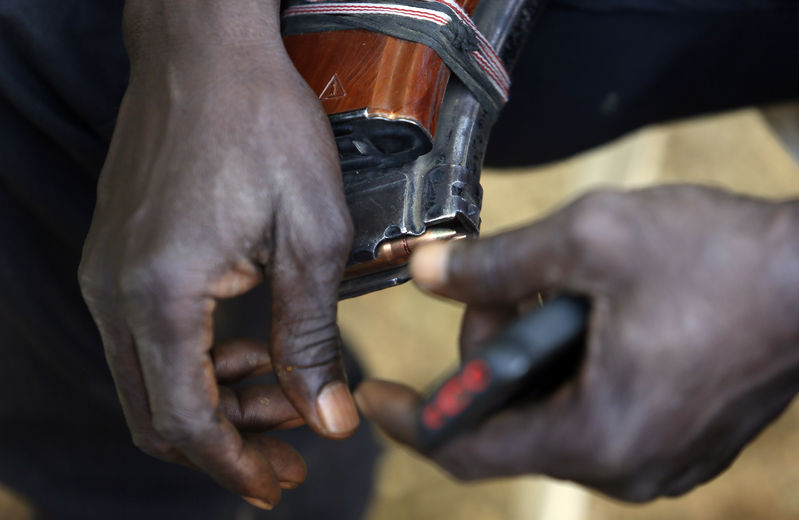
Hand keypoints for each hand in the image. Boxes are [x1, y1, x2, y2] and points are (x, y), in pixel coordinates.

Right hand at [78, 0, 356, 508]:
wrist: (207, 51)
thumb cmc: (264, 127)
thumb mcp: (312, 236)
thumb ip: (313, 336)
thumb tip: (328, 418)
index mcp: (162, 294)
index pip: (187, 420)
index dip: (233, 465)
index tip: (276, 485)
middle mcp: (116, 292)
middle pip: (158, 413)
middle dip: (227, 444)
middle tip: (290, 451)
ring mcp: (108, 272)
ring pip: (151, 380)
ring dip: (217, 403)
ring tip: (284, 395)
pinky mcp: (118, 255)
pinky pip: (147, 338)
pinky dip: (199, 362)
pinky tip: (249, 348)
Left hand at [355, 185, 798, 500]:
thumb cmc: (721, 258)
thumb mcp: (591, 240)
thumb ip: (495, 263)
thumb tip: (426, 272)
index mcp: (599, 432)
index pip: (467, 448)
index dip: (411, 421)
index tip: (373, 399)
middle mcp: (628, 467)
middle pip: (509, 424)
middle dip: (488, 352)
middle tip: (502, 285)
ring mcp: (657, 459)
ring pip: (550, 416)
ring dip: (531, 355)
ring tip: (557, 289)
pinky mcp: (677, 440)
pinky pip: (591, 414)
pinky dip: (569, 368)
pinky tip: (589, 314)